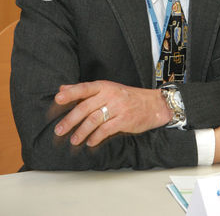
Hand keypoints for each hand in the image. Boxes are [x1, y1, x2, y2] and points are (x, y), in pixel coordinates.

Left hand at [53, 81, 172, 146]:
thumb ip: (85, 90)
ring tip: (74, 140)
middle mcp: (110, 95)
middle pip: (85, 107)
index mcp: (104, 86)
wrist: (153, 104)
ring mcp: (118, 107)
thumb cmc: (127, 97)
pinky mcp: (124, 120)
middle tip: (60, 129)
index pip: (84, 88)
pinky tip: (90, 142)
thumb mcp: (107, 88)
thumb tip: (62, 88)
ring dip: (81, 132)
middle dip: (70, 120)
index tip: (57, 99)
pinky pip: (106, 130)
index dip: (70, 93)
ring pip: (94, 120)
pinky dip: (96, 137)